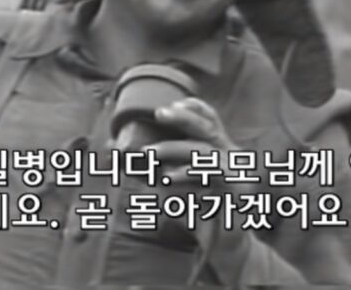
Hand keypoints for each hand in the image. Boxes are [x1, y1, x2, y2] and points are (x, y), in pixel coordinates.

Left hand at [147, 97, 253, 273]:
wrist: (224, 247)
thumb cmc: (197, 213)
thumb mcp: (171, 187)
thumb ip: (149, 169)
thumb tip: (115, 151)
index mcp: (220, 149)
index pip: (211, 120)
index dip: (193, 108)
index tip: (172, 103)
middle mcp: (230, 156)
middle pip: (209, 128)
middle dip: (184, 117)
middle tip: (159, 113)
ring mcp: (234, 173)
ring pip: (203, 151)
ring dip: (174, 150)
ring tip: (148, 153)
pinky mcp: (235, 191)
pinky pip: (209, 176)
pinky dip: (186, 175)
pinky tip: (167, 178)